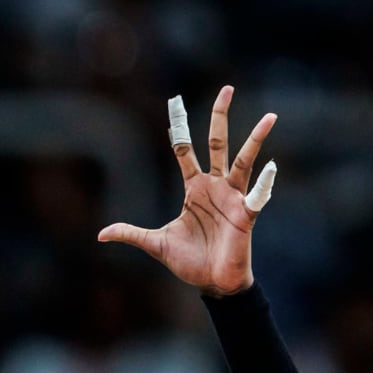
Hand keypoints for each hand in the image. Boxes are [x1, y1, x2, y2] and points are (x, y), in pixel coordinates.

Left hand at [99, 86, 277, 295]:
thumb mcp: (154, 244)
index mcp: (194, 189)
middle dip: (220, 116)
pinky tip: (272, 166)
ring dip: (256, 139)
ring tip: (270, 117)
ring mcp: (233, 197)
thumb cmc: (188, 262)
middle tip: (226, 88)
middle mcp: (215, 187)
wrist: (213, 283)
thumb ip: (130, 234)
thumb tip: (101, 234)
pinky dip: (265, 183)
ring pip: (244, 161)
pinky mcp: (246, 214)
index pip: (184, 151)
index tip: (175, 105)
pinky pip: (257, 195)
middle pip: (217, 143)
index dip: (179, 129)